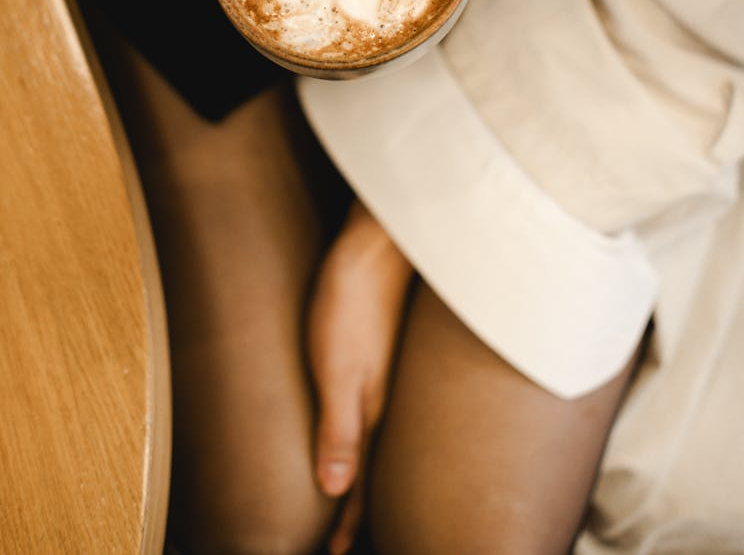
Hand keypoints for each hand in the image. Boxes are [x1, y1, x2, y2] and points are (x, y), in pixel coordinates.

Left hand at [307, 200, 413, 554]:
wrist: (379, 237)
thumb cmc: (353, 298)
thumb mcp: (337, 367)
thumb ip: (339, 426)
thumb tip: (336, 490)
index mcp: (375, 407)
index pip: (363, 480)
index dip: (348, 521)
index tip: (336, 553)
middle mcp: (388, 394)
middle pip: (378, 462)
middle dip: (363, 503)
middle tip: (348, 536)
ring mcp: (390, 369)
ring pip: (382, 433)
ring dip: (368, 466)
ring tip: (358, 490)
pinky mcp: (384, 345)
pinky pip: (381, 401)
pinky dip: (372, 428)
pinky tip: (367, 417)